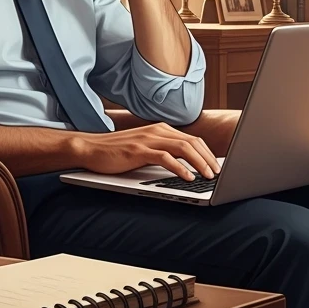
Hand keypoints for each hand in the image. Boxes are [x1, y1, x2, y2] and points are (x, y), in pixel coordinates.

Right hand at [72, 123, 219, 181]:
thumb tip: (185, 165)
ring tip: (208, 176)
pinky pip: (165, 157)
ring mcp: (148, 139)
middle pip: (192, 142)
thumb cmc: (116, 151)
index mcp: (161, 129)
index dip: (207, 153)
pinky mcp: (139, 150)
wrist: (90, 148)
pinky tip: (188, 177)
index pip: (192, 139)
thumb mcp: (144, 148)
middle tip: (218, 173)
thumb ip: (163, 151)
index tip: (217, 166)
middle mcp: (157, 130)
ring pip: (183, 148)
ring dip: (199, 163)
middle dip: (208, 158)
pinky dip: (180, 168)